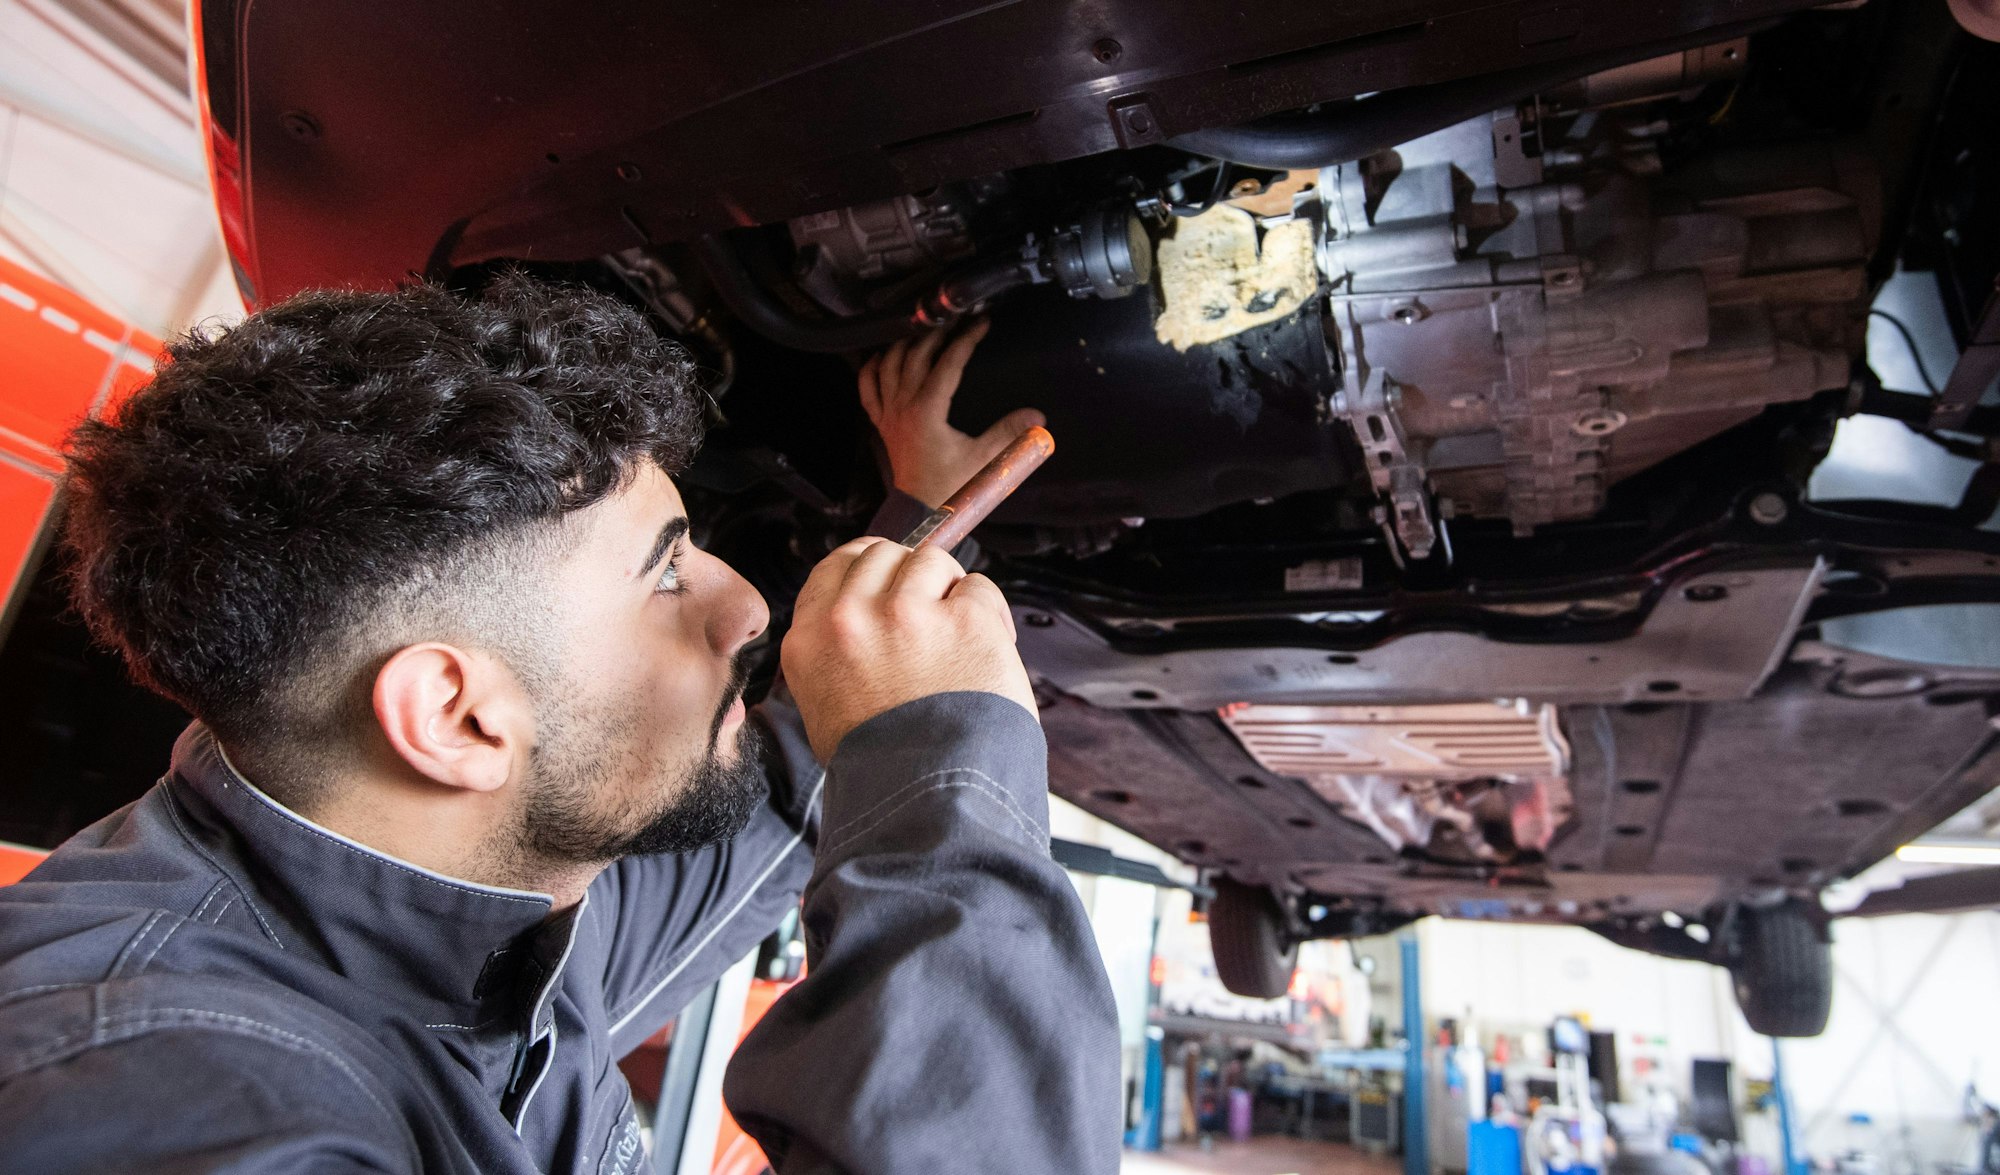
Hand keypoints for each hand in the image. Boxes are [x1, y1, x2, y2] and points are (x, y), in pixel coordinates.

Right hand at [781, 536, 1035, 760]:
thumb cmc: (885, 772)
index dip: (870, 568)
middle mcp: (851, 619)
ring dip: (950, 592)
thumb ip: (834, 658)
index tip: (890, 579)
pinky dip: (989, 614)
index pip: (836, 566)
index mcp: (811, 641)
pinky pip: (978, 588)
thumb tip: (860, 625)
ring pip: (931, 562)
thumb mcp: (825, 712)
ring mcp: (907, 615)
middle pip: (883, 554)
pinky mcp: (962, 620)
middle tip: (932, 613)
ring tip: (959, 640)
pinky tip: (987, 650)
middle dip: (911, 576)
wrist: (930, 803)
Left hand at [859, 319, 1045, 506]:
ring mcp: (888, 413)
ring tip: (927, 331)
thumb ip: (1009, 434)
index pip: (948, 362)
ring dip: (907, 343)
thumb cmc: (950, 486)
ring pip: (889, 364)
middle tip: (956, 320)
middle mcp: (903, 406)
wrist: (920, 510)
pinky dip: (873, 367)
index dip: (966, 339)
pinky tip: (885, 355)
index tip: (981, 323)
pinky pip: (867, 386)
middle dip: (937, 332)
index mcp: (927, 411)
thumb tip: (1038, 417)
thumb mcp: (983, 459)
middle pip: (916, 354)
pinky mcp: (881, 421)